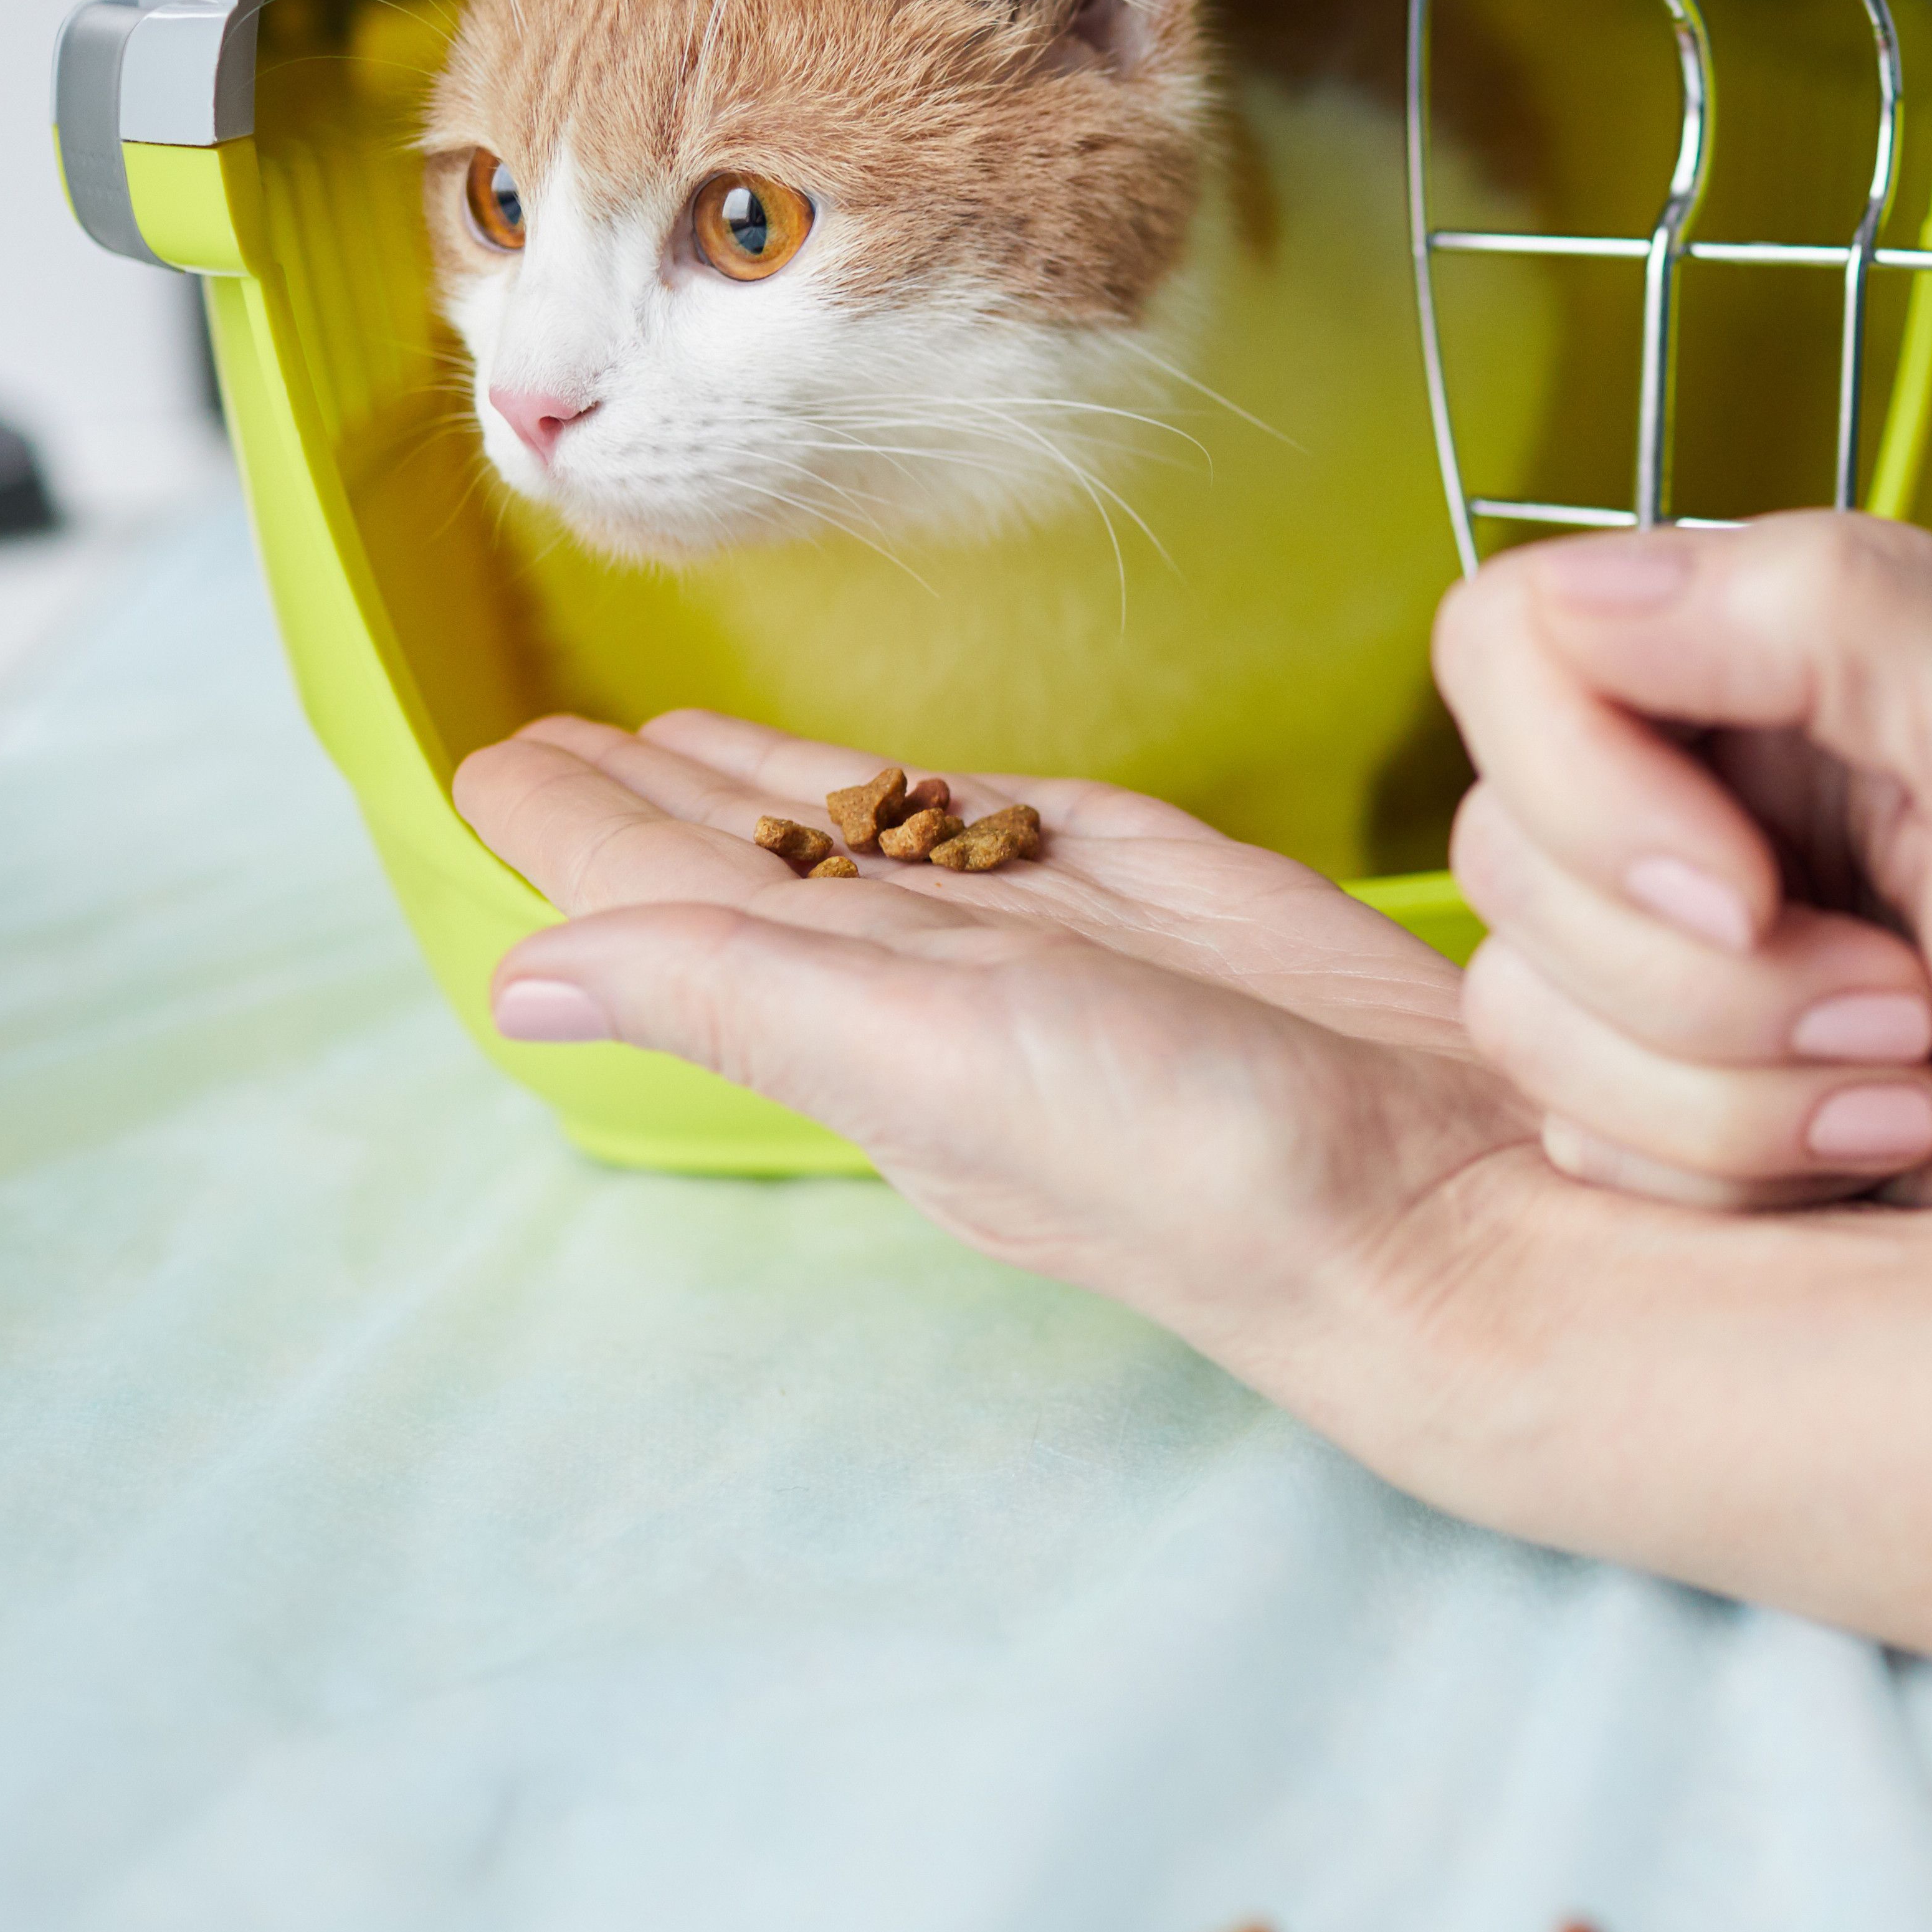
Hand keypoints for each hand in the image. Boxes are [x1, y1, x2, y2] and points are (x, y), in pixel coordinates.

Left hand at [450, 710, 1537, 1385]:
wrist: (1445, 1197)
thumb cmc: (1193, 1160)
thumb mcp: (935, 1067)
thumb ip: (737, 1001)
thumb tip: (524, 979)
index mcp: (853, 1019)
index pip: (672, 902)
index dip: (577, 834)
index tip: (486, 764)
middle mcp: (934, 977)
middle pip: (746, 862)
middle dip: (639, 802)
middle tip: (538, 734)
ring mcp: (1049, 933)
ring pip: (867, 837)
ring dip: (758, 789)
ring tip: (661, 741)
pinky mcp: (1160, 892)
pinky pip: (1005, 823)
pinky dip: (924, 793)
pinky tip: (883, 781)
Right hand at [1430, 513, 1931, 1208]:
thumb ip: (1840, 611)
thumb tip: (1596, 595)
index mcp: (1748, 658)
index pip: (1506, 641)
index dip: (1585, 783)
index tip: (1749, 889)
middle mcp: (1674, 790)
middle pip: (1500, 855)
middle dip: (1711, 981)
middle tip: (1904, 1006)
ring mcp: (1644, 956)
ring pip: (1524, 1021)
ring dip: (1738, 1090)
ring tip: (1910, 1084)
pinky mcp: (1642, 1101)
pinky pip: (1571, 1145)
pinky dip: (1736, 1171)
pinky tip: (1865, 1150)